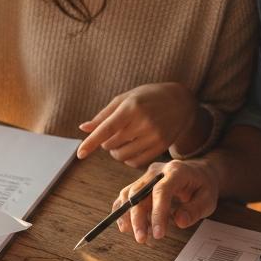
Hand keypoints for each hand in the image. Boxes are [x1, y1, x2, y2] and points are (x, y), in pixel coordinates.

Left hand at [77, 83, 203, 167]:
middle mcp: (143, 122)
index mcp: (131, 107)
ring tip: (121, 142)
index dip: (91, 142)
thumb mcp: (126, 98)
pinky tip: (130, 150)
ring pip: (122, 155)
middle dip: (106, 143)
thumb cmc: (148, 97)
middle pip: (111, 144)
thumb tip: (84, 128)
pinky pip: (136, 163)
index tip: (80, 154)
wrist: (181, 102)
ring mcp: (154, 135)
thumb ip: (104, 115)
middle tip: (112, 135)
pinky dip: (128, 160)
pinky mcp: (161, 146)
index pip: (106, 129)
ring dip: (115, 152)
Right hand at [115, 160, 219, 241]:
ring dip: (129, 216)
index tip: (158, 234)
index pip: (161, 191)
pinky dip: (123, 211)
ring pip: (129, 194)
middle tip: (141, 239)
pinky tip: (126, 226)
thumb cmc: (203, 186)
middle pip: (140, 192)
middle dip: (138, 218)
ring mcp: (146, 176)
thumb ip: (195, 210)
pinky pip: (127, 196)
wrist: (198, 172)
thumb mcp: (208, 199)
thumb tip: (180, 222)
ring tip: (137, 235)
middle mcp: (157, 171)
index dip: (157, 213)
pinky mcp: (140, 183)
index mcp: (176, 171)